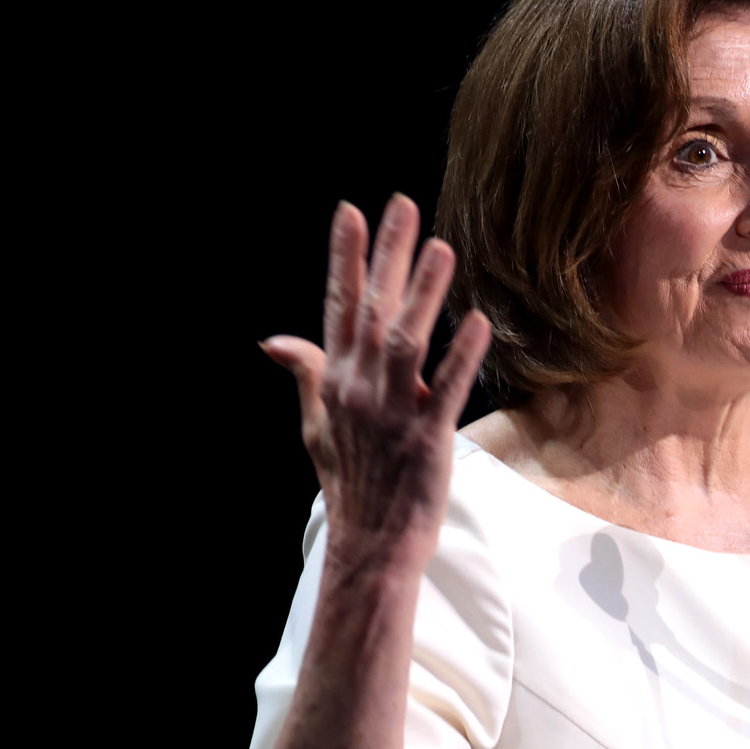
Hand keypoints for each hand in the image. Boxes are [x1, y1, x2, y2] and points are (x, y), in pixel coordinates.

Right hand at [262, 195, 491, 568]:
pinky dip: (461, 356)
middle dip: (386, 256)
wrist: (371, 543)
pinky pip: (446, 390)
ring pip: (406, 342)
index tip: (350, 211)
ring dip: (424, 294)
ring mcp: (391, 415)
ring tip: (442, 248)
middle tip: (402, 206)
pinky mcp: (427, 440)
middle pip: (371, 310)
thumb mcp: (316, 426)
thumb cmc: (350, 483)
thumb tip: (272, 340)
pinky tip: (477, 321)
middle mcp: (358, 391)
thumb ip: (305, 374)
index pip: (337, 308)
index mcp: (334, 382)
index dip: (345, 258)